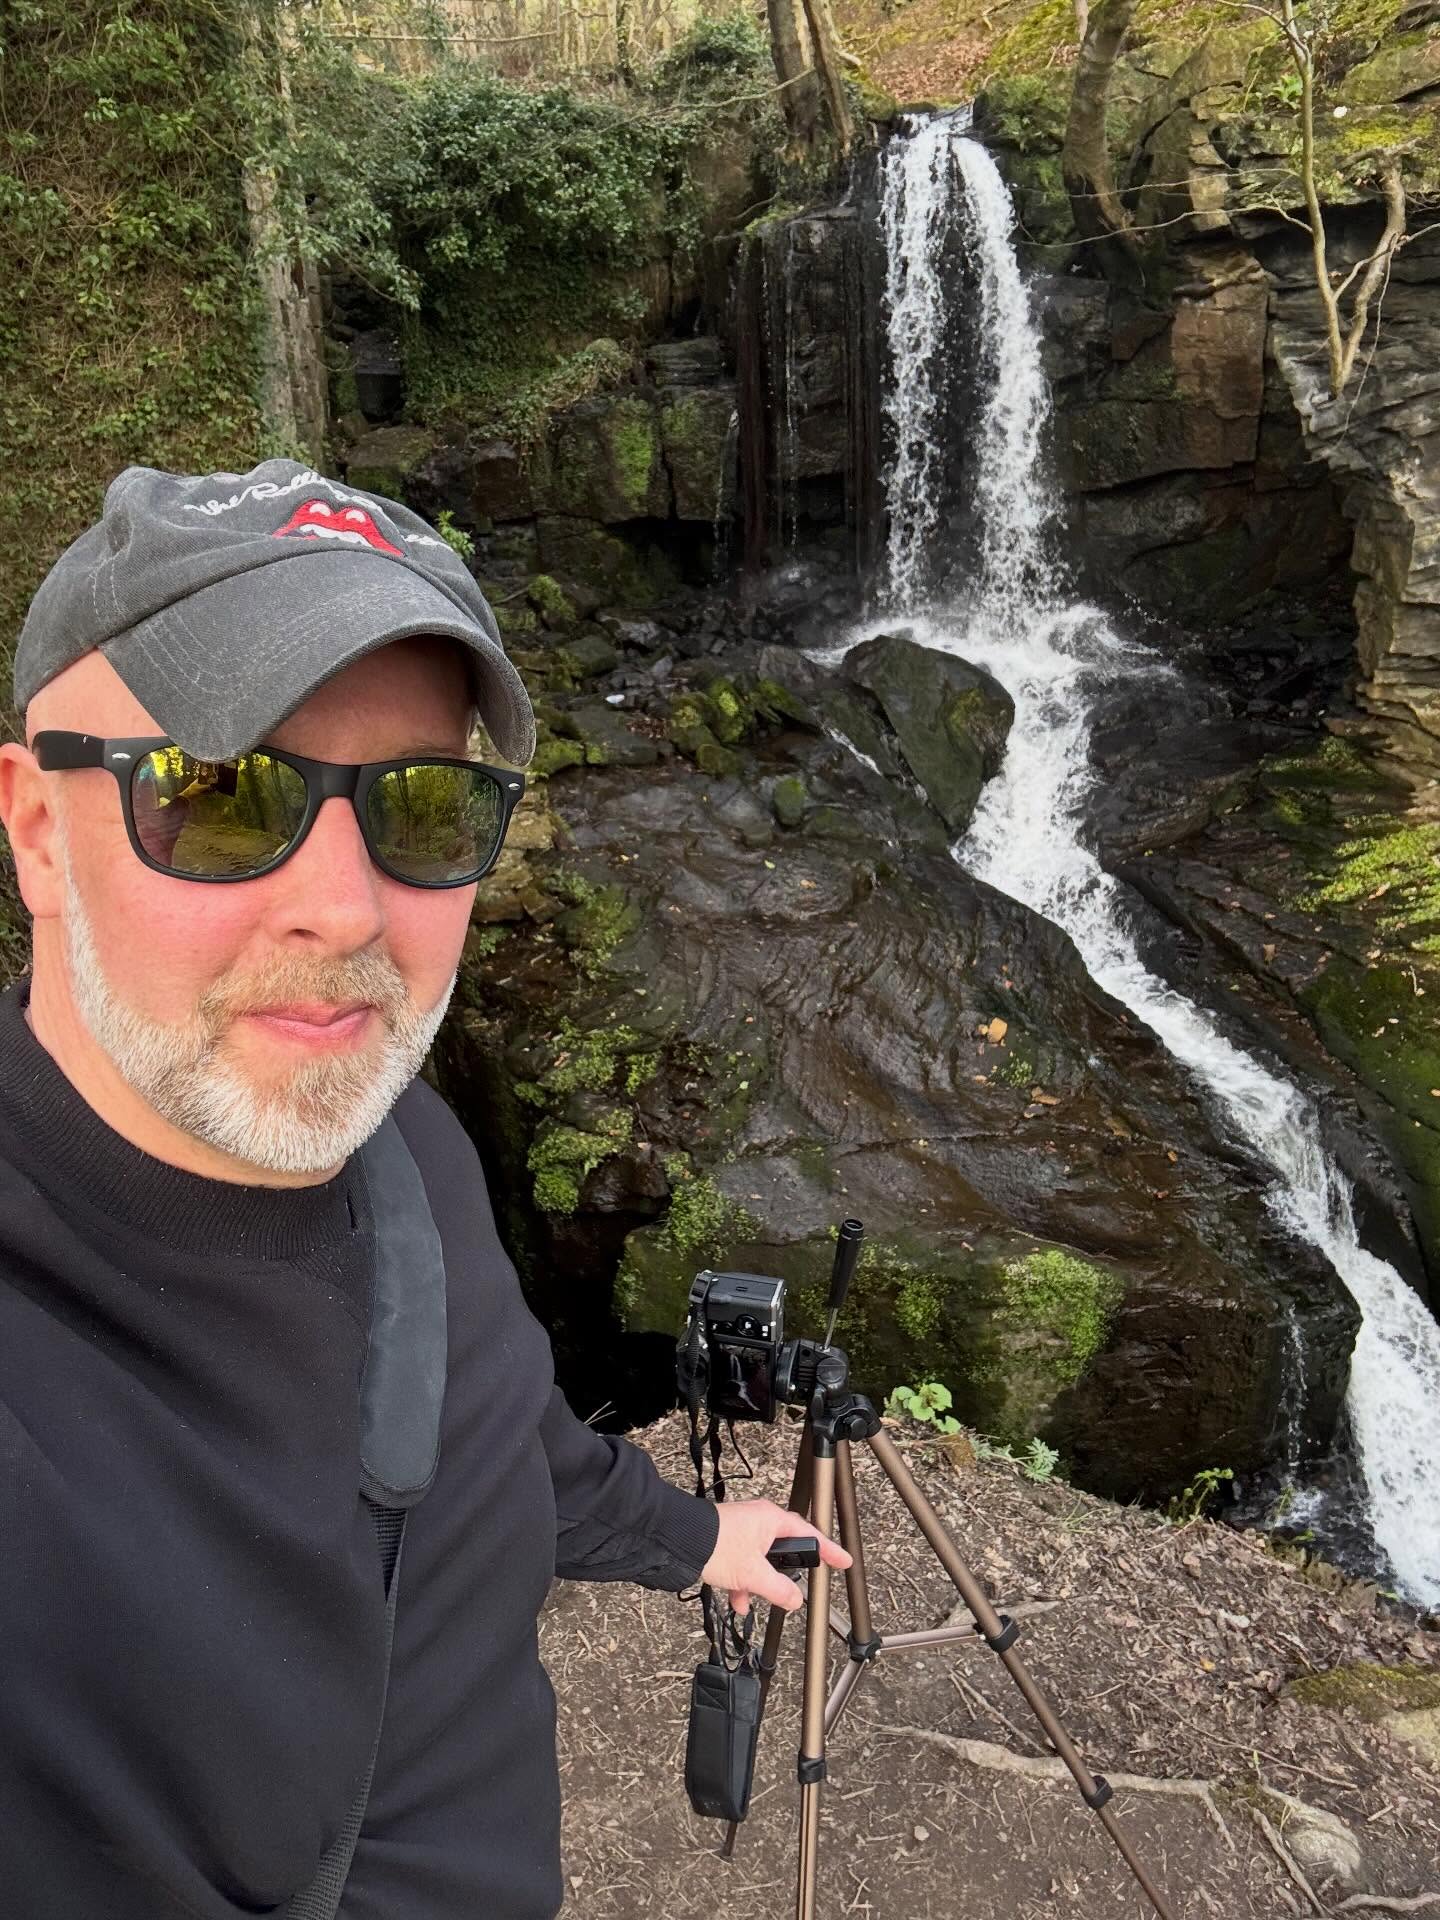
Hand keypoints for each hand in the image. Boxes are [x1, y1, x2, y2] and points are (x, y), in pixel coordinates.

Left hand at [699, 1498, 850, 1616]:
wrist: (678, 1540)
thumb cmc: (714, 1544)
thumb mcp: (753, 1574)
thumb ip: (778, 1589)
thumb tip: (795, 1600)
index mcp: (771, 1520)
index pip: (809, 1535)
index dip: (828, 1550)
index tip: (842, 1560)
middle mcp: (759, 1521)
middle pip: (784, 1550)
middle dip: (782, 1575)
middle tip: (788, 1590)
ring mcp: (743, 1531)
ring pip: (762, 1561)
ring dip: (759, 1583)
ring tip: (753, 1599)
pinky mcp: (728, 1541)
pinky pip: (745, 1563)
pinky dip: (743, 1583)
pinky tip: (738, 1601)